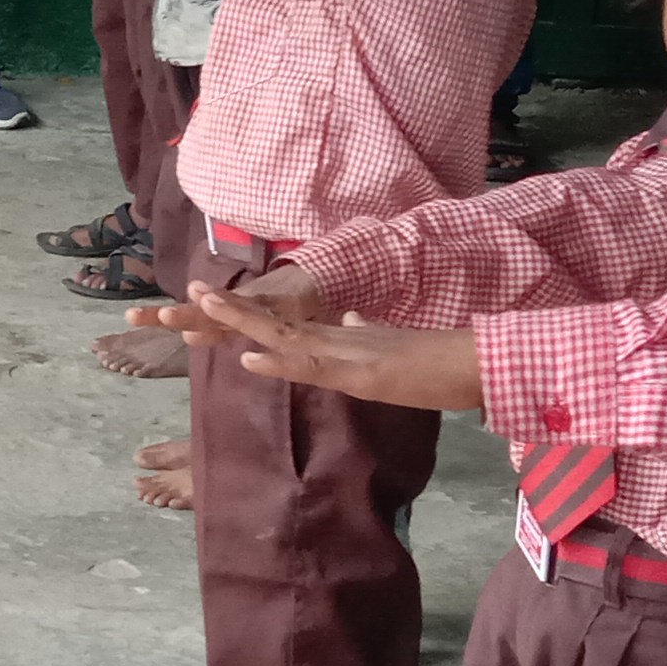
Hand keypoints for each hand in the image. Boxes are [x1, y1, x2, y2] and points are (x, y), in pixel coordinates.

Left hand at [145, 278, 484, 408]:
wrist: (473, 362)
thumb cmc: (436, 360)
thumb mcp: (389, 347)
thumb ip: (365, 332)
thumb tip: (349, 317)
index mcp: (341, 337)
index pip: (287, 326)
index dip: (250, 315)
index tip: (215, 302)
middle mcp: (338, 340)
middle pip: (276, 324)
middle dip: (233, 312)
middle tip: (193, 293)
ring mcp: (347, 354)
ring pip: (286, 336)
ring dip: (245, 323)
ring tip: (206, 306)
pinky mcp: (360, 372)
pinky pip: (313, 367)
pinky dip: (280, 363)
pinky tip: (249, 360)